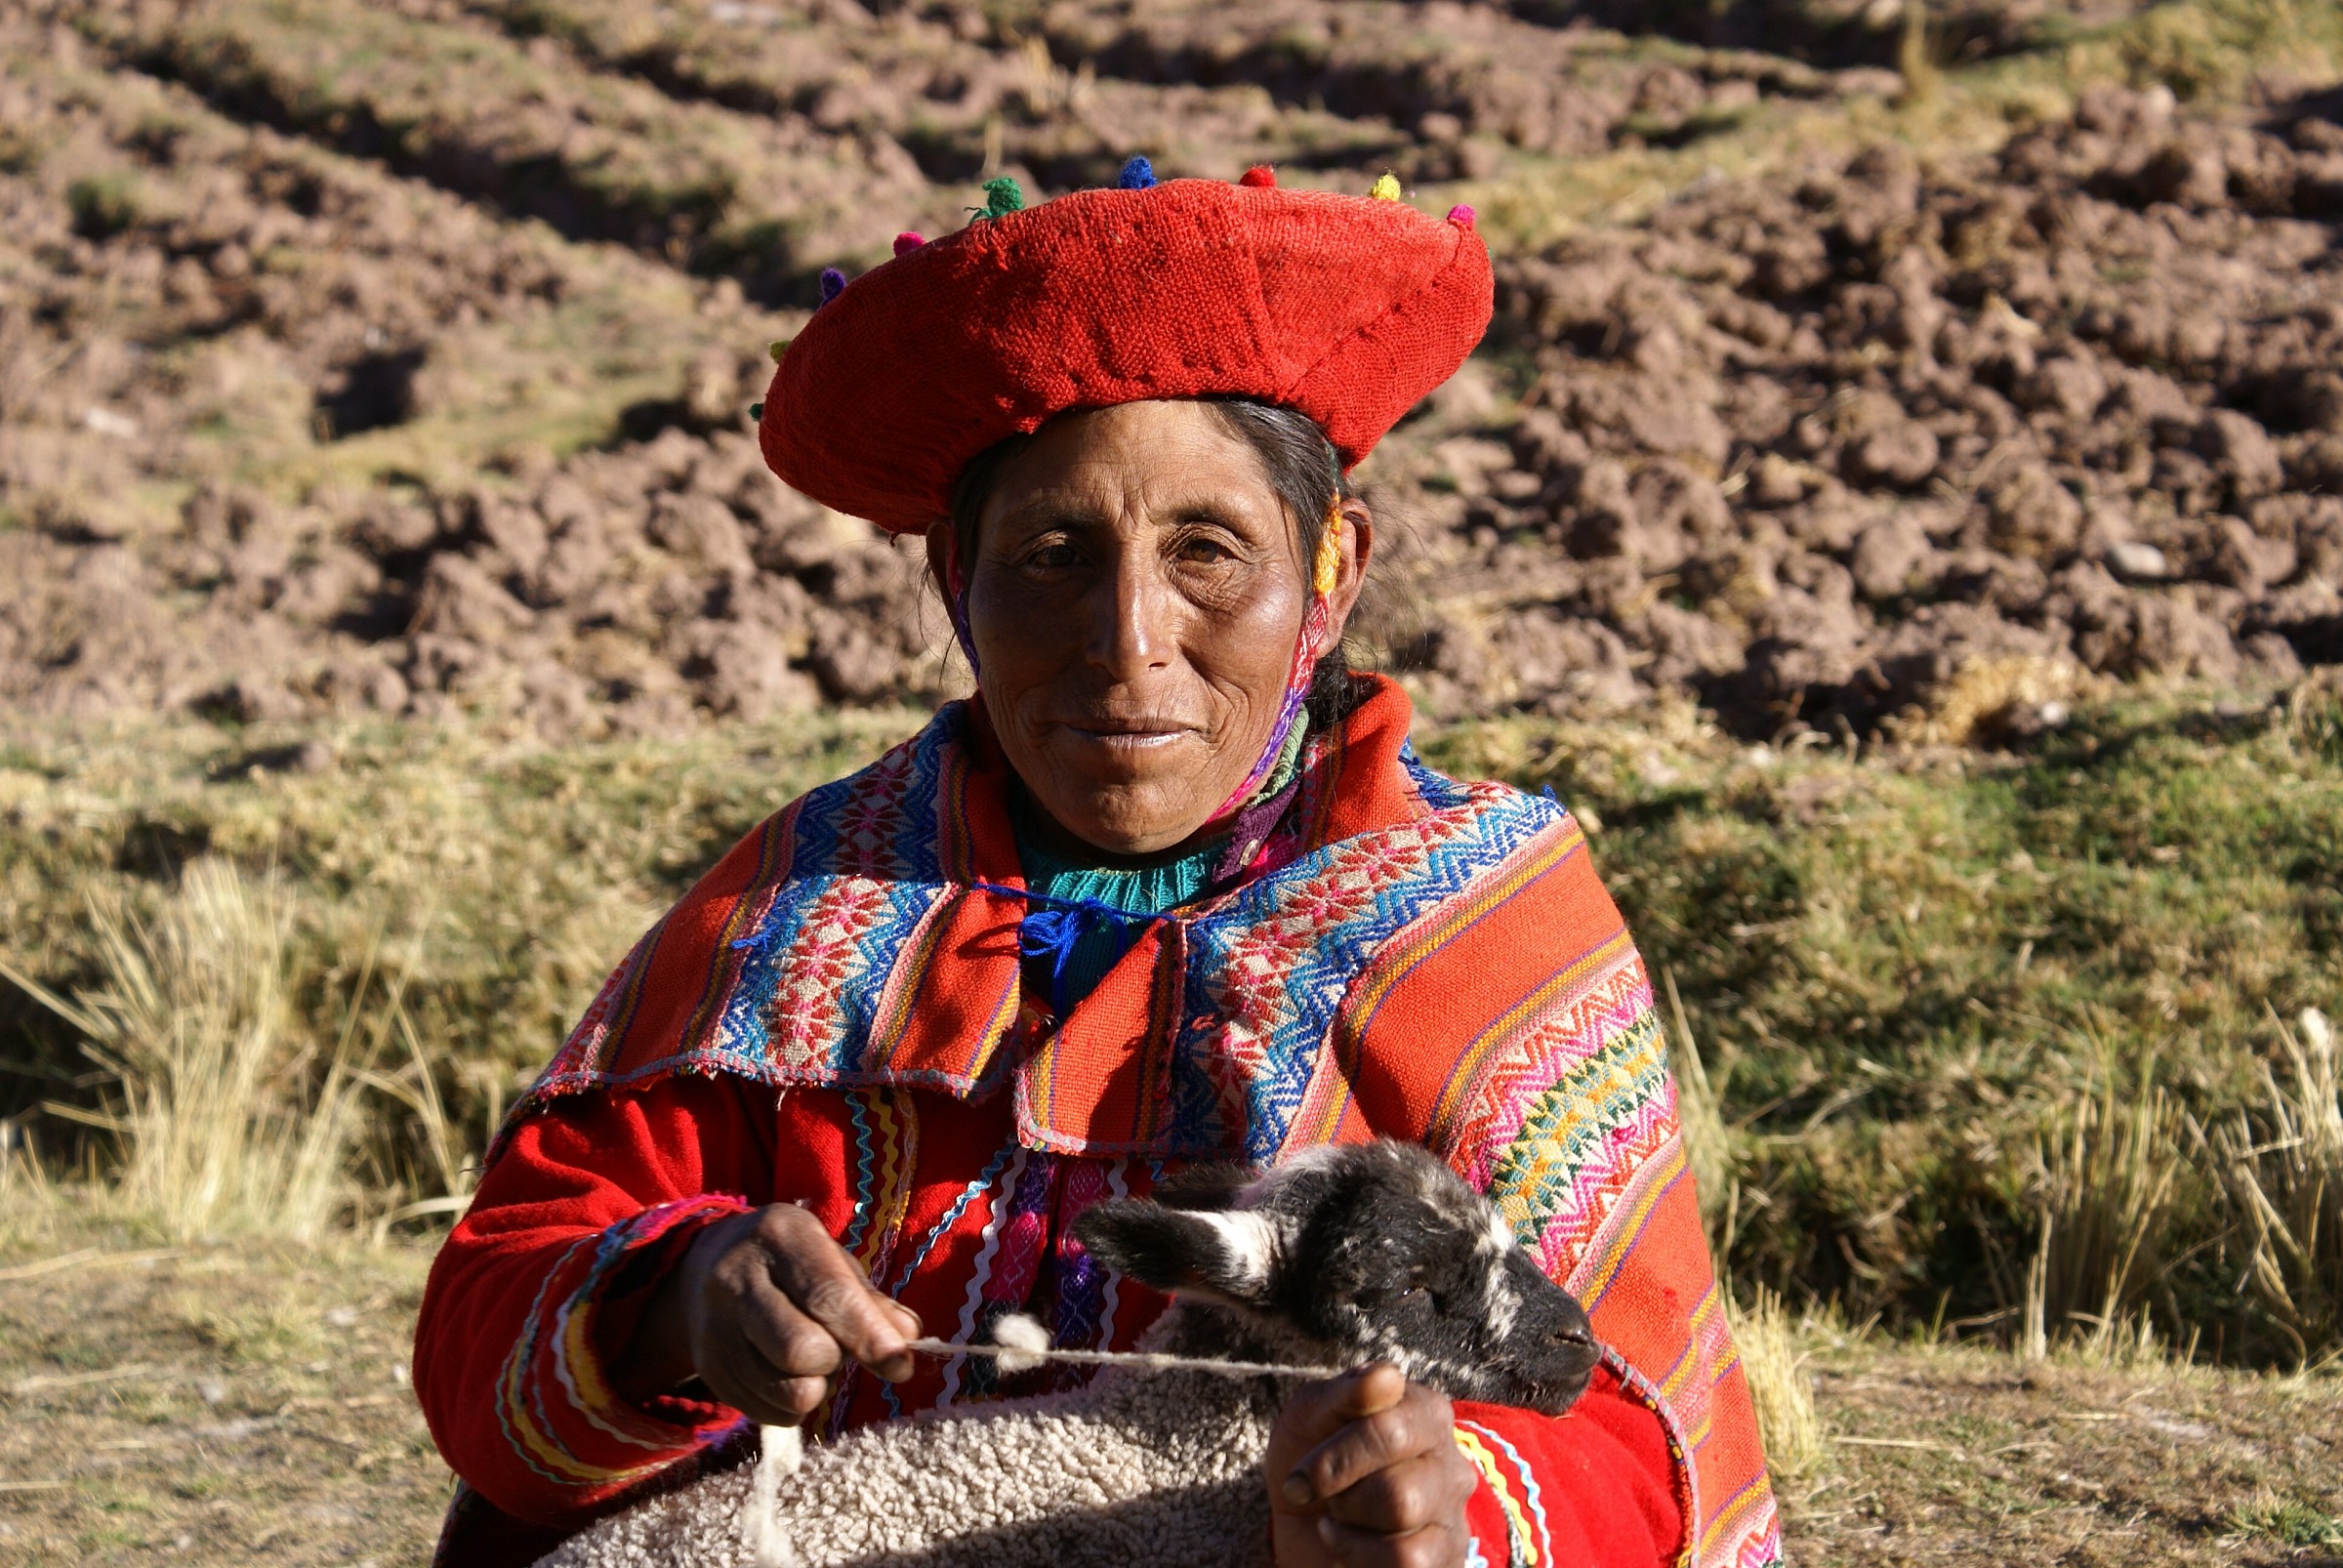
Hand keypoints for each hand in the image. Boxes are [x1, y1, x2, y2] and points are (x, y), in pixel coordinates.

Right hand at [625, 1203, 920, 1425]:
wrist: (703, 1268)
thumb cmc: (790, 1264)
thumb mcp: (831, 1260)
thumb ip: (872, 1300)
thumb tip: (908, 1337)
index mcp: (780, 1235)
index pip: (827, 1294)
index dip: (868, 1336)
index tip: (900, 1366)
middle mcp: (737, 1277)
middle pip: (800, 1349)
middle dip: (834, 1360)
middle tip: (836, 1347)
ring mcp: (715, 1326)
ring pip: (785, 1390)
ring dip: (816, 1387)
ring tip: (811, 1360)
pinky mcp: (709, 1368)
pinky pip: (768, 1412)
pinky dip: (791, 1405)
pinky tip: (786, 1373)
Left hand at [1264, 1364, 1478, 1567]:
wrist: (1305, 1520)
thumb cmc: (1315, 1456)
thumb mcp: (1312, 1415)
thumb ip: (1345, 1392)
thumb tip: (1385, 1376)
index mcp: (1425, 1412)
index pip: (1388, 1431)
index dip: (1334, 1458)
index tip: (1300, 1475)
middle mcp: (1451, 1462)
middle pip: (1396, 1489)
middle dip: (1341, 1498)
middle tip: (1325, 1496)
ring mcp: (1453, 1515)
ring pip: (1404, 1524)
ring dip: (1351, 1525)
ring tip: (1342, 1516)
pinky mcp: (1446, 1557)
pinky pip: (1408, 1561)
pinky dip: (1361, 1557)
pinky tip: (1351, 1548)